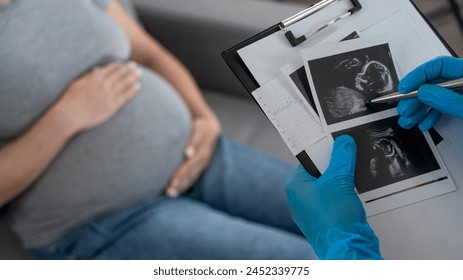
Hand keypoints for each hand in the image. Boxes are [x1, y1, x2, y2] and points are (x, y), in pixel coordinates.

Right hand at [53, 62, 141, 133]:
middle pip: (120, 74)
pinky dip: (132, 90)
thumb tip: (98, 70)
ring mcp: (109, 95)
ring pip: (125, 84)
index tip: (123, 64)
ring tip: (140, 73)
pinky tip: (138, 86)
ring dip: (133, 77)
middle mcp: (104, 84)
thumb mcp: (78, 83)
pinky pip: (125, 97)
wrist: (70, 115)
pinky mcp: (112, 106)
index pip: (110, 69)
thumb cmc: (70, 99)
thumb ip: (89, 76)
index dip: (118, 66)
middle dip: (129, 69)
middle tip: (135, 66)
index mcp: (95, 77)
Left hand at [165, 115, 220, 196]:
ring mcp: (203, 164)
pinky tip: (174, 193)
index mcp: (204, 147)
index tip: (174, 176)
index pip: (193, 159)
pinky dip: (183, 186)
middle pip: (192, 170)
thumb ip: (194, 139)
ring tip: (169, 193)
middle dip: (181, 179)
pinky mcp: (200, 169)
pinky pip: (192, 179)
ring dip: (181, 186)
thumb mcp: (198, 128)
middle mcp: (204, 157)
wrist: (210, 128)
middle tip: (169, 188)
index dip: (184, 170)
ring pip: (192, 176)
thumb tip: (187, 154)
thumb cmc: (199, 127)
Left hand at [285, 135, 380, 258]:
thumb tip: (343, 142)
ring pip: (327, 189)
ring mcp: (310, 212)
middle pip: (319, 174)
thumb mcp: (340, 179)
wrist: (347, 249)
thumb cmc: (336, 217)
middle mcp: (299, 200)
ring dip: (342, 183)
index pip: (308, 161)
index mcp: (295, 187)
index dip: (324, 152)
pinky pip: (332, 202)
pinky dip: (343, 197)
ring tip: (353, 180)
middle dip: (335, 168)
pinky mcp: (323, 222)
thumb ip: (342, 157)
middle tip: (349, 161)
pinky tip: (354, 196)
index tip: (337, 144)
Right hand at [397, 56, 462, 130]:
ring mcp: (462, 95)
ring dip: (418, 109)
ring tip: (408, 119)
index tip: (404, 88)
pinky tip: (424, 122)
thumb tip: (423, 92)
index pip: (439, 66)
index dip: (418, 75)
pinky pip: (442, 107)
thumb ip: (447, 99)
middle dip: (414, 98)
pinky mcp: (461, 107)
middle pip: (433, 83)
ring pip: (435, 97)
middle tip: (404, 109)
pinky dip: (430, 115)